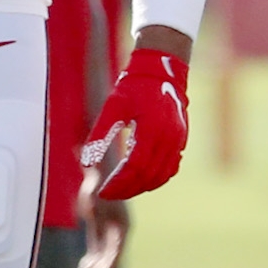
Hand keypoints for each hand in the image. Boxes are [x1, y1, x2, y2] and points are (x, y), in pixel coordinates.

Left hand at [75, 188, 129, 267]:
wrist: (100, 175)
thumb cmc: (100, 185)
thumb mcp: (96, 198)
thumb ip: (94, 208)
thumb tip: (91, 210)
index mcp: (121, 227)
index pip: (116, 252)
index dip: (107, 267)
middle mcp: (118, 232)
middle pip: (110, 257)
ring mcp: (109, 231)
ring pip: (103, 256)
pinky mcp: (99, 230)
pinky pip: (96, 250)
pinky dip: (90, 260)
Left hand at [83, 48, 189, 200]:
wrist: (162, 73)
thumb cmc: (134, 87)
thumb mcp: (112, 107)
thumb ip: (100, 135)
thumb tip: (86, 163)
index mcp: (151, 130)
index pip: (135, 168)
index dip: (118, 183)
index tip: (101, 191)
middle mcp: (169, 139)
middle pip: (148, 176)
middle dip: (127, 189)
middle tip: (108, 194)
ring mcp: (178, 141)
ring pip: (161, 176)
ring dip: (141, 187)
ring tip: (122, 190)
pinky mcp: (181, 142)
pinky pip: (170, 169)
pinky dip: (155, 179)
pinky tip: (140, 181)